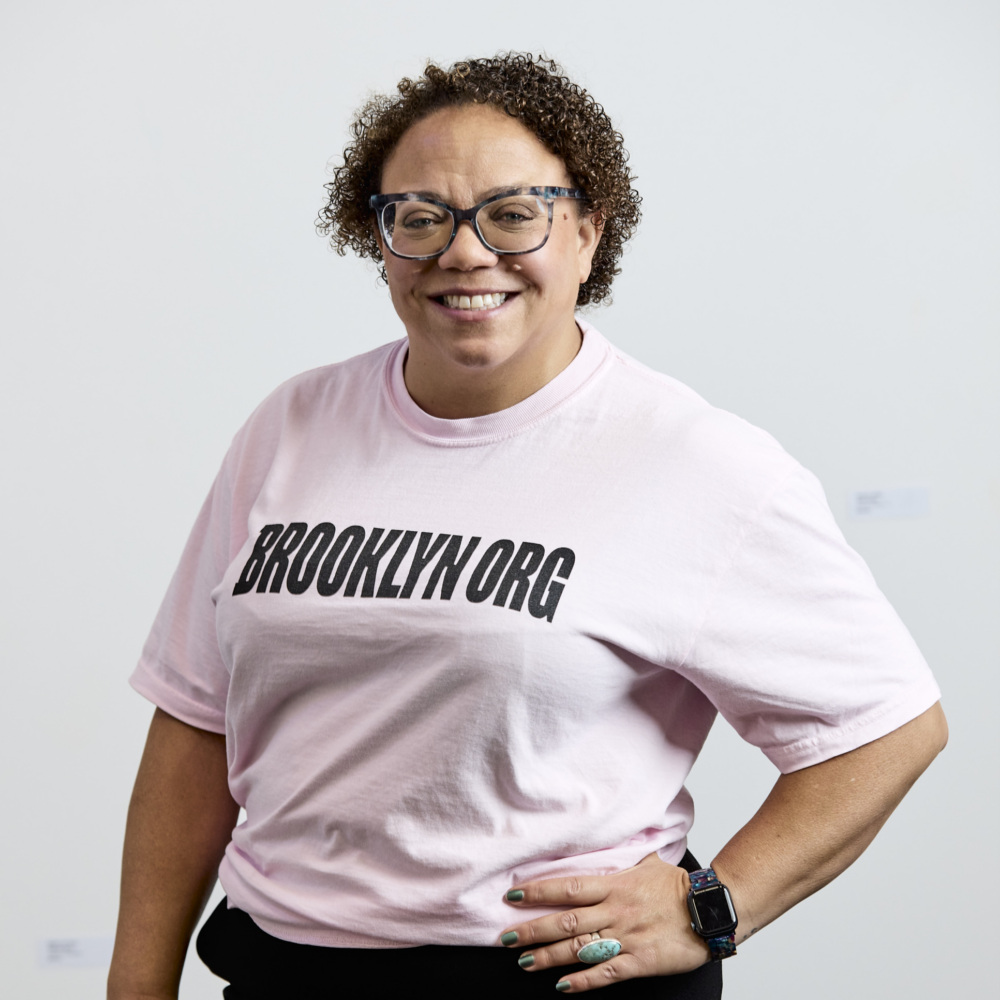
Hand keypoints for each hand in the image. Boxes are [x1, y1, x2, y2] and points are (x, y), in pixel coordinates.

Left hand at [499, 853, 710, 992]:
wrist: (709, 911)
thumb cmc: (678, 887)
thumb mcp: (648, 862)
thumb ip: (624, 857)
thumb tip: (612, 840)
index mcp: (614, 885)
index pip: (568, 887)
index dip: (539, 892)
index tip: (513, 895)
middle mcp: (615, 911)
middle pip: (565, 921)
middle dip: (532, 929)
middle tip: (505, 937)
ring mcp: (626, 937)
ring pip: (579, 948)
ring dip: (548, 956)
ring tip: (523, 962)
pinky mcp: (640, 960)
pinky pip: (606, 973)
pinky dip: (582, 981)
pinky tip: (562, 986)